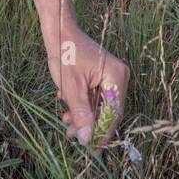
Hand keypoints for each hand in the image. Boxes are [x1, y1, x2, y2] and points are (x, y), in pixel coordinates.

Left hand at [46, 25, 129, 147]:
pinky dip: (83, 104)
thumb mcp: (72, 88)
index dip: (101, 131)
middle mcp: (119, 77)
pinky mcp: (103, 77)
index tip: (89, 146)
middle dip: (89, 123)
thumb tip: (87, 139)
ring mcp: (112, 77)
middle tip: (71, 134)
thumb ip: (81, 114)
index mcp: (116, 77)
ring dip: (83, 115)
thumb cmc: (65, 54)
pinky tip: (67, 105)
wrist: (60, 32)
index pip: (114, 113)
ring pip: (100, 106)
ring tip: (65, 120)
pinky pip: (96, 97)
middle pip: (108, 111)